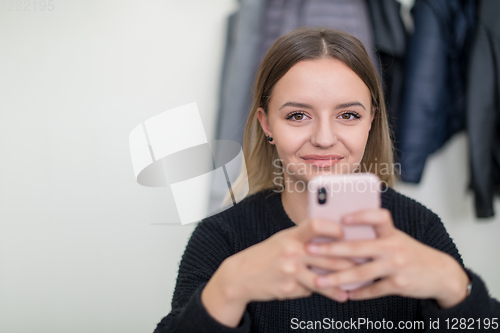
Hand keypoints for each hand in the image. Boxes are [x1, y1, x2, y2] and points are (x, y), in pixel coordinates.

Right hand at [201, 218, 355, 326]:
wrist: (241, 275)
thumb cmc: (267, 255)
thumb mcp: (283, 239)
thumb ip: (304, 238)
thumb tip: (333, 239)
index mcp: (291, 235)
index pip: (315, 225)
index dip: (333, 228)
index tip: (345, 233)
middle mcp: (291, 251)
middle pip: (327, 256)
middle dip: (349, 262)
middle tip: (366, 263)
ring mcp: (291, 271)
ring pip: (324, 278)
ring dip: (342, 284)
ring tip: (355, 286)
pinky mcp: (290, 288)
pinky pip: (311, 290)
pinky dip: (322, 291)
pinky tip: (337, 294)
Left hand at [305, 208, 469, 308]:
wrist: (441, 274)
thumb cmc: (410, 253)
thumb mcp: (396, 239)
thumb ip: (374, 236)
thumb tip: (341, 235)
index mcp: (392, 233)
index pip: (378, 217)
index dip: (361, 216)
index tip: (342, 218)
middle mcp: (393, 248)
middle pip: (358, 248)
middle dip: (330, 249)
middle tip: (310, 249)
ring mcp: (396, 267)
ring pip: (361, 273)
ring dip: (337, 278)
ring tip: (319, 281)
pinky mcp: (399, 285)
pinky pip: (373, 290)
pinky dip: (358, 293)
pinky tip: (345, 294)